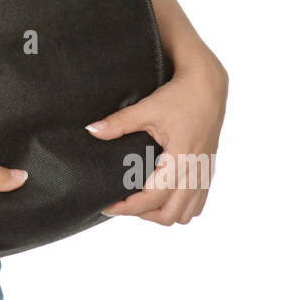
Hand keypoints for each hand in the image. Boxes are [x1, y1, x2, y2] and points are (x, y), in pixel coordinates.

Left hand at [86, 48, 228, 224]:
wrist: (208, 85)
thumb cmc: (180, 95)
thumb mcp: (147, 107)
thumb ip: (119, 122)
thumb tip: (92, 131)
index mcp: (181, 157)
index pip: (153, 197)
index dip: (128, 207)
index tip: (108, 206)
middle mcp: (196, 170)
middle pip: (171, 215)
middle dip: (144, 214)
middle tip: (123, 203)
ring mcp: (204, 172)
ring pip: (186, 214)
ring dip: (163, 212)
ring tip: (142, 201)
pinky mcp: (208, 169)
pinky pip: (198, 203)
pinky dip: (180, 206)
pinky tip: (163, 194)